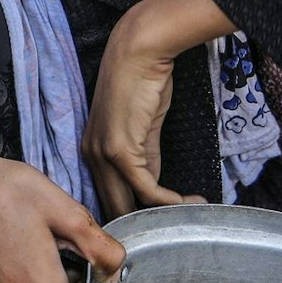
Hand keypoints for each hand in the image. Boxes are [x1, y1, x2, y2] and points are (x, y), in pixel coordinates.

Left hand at [84, 0, 199, 216]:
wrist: (138, 52)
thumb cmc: (143, 82)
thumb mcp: (143, 128)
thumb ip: (146, 159)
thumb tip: (154, 189)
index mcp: (93, 151)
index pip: (109, 196)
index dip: (135, 214)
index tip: (162, 221)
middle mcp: (91, 156)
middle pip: (115, 207)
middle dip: (145, 224)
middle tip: (175, 230)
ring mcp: (102, 154)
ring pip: (128, 203)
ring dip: (161, 215)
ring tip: (190, 214)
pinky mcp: (120, 150)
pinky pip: (145, 188)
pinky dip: (168, 200)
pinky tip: (188, 201)